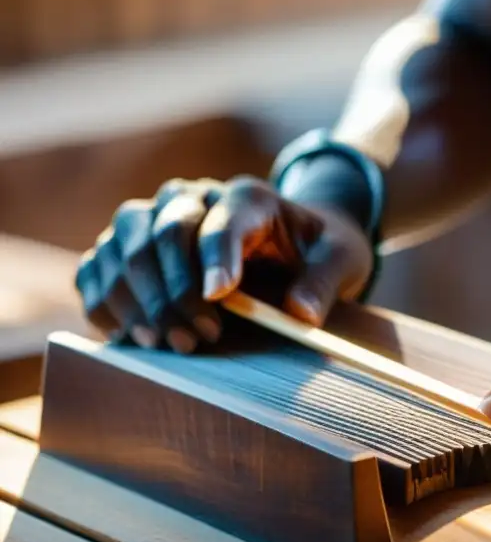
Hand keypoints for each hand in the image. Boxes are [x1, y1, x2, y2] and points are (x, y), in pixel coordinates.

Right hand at [75, 176, 373, 351]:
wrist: (295, 243)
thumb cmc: (318, 250)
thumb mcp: (340, 259)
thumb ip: (324, 281)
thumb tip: (301, 313)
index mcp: (247, 197)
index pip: (221, 220)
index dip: (215, 257)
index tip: (218, 298)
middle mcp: (193, 197)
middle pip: (163, 232)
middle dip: (175, 291)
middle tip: (196, 340)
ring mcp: (155, 219)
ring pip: (122, 245)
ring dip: (137, 299)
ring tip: (165, 343)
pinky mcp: (130, 246)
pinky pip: (98, 266)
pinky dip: (105, 300)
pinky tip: (128, 335)